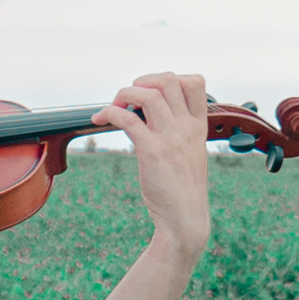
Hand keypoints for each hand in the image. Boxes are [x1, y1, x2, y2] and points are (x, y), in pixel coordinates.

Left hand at [95, 69, 211, 260]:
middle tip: (128, 99)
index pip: (194, 82)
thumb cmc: (183, 191)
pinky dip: (109, 112)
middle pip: (168, 80)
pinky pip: (127, 118)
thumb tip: (153, 118)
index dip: (168, 79)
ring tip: (112, 108)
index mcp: (198, 127)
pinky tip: (100, 120)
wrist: (185, 220)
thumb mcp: (190, 155)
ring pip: (147, 94)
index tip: (151, 93)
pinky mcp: (152, 151)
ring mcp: (171, 138)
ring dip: (123, 94)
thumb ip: (179, 134)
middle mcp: (187, 128)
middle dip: (142, 81)